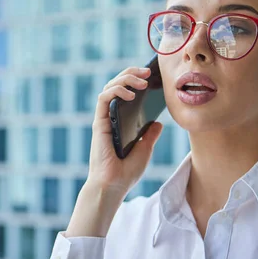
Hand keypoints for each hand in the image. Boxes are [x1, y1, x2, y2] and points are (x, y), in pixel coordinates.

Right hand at [86, 66, 163, 195]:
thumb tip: (158, 122)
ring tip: (142, 80)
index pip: (126, 93)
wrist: (113, 186)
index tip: (153, 76)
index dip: (136, 80)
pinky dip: (116, 90)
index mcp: (121, 122)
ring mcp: (104, 119)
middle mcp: (111, 117)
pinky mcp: (99, 123)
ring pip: (109, 87)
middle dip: (132, 73)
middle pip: (117, 85)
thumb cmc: (126, 172)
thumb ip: (150, 135)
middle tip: (148, 72)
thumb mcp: (145, 150)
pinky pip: (104, 99)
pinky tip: (130, 93)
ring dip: (126, 78)